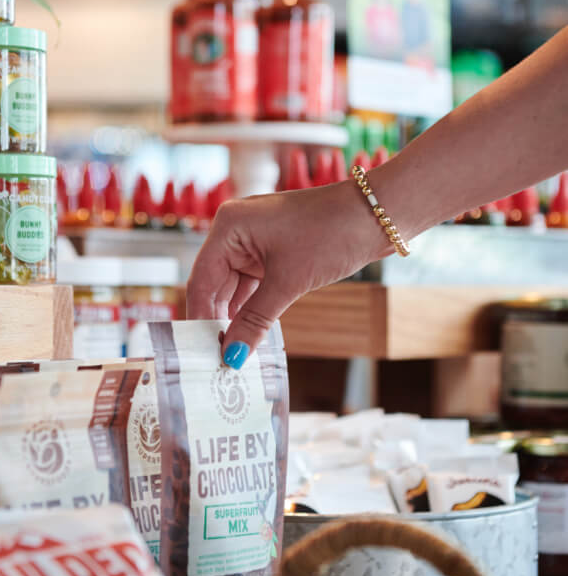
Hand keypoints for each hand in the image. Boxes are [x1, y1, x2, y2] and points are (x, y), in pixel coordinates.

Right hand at [186, 180, 382, 367]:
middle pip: (214, 286)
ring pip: (233, 289)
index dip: (200, 319)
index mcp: (228, 227)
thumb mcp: (289, 282)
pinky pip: (252, 286)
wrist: (375, 215)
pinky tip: (250, 336)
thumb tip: (232, 355)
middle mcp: (235, 231)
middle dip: (217, 323)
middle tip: (218, 361)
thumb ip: (255, 320)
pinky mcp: (272, 252)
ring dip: (235, 319)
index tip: (201, 353)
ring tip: (234, 355)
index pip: (201, 281)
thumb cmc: (331, 233)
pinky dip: (252, 310)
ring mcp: (254, 242)